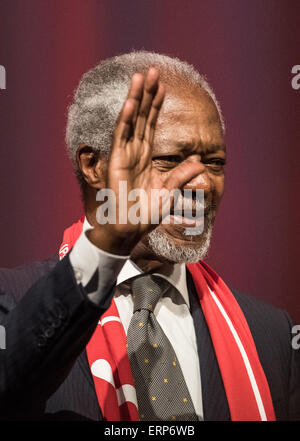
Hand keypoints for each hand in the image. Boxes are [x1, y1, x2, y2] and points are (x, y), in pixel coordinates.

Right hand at [88, 68, 201, 254]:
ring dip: (136, 99)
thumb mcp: (169, 193)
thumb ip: (181, 177)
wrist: (130, 228)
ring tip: (141, 76)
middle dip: (148, 94)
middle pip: (143, 116)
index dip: (157, 105)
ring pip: (131, 120)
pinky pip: (122, 136)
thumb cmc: (146, 213)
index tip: (163, 86)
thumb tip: (200, 165)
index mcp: (147, 156)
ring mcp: (125, 154)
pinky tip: (131, 103)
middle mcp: (135, 151)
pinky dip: (126, 120)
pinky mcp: (117, 161)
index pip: (152, 125)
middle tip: (153, 70)